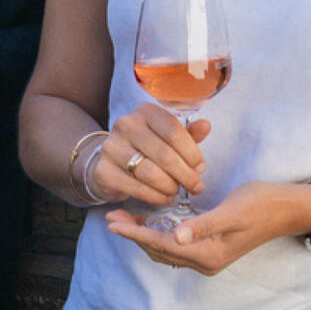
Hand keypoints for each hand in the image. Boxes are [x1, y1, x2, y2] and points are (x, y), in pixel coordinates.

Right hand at [84, 101, 208, 207]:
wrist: (110, 161)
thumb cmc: (147, 148)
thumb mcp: (168, 137)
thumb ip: (188, 134)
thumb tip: (206, 125)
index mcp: (145, 111)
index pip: (174, 131)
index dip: (192, 152)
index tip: (200, 168)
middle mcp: (125, 125)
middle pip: (164, 154)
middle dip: (186, 175)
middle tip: (196, 187)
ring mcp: (111, 148)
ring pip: (151, 173)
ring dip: (171, 187)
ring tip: (177, 191)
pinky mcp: (104, 171)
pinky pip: (137, 188)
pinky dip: (156, 197)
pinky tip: (164, 198)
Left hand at [107, 180, 310, 275]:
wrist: (289, 209)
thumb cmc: (262, 203)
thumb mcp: (233, 211)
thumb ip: (204, 225)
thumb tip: (176, 237)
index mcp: (208, 255)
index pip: (161, 245)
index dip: (135, 233)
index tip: (112, 222)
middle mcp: (206, 262)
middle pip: (159, 251)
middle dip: (134, 235)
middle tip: (111, 217)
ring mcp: (208, 258)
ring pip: (165, 250)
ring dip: (143, 236)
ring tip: (124, 219)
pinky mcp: (211, 250)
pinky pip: (176, 247)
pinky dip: (158, 236)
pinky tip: (150, 222)